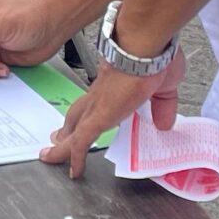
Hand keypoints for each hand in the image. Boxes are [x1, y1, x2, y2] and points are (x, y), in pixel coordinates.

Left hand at [41, 52, 183, 178]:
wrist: (146, 46)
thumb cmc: (155, 55)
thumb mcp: (164, 87)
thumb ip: (162, 106)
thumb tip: (165, 124)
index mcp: (115, 85)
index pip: (98, 100)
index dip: (90, 111)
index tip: (88, 119)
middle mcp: (101, 94)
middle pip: (77, 113)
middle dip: (67, 127)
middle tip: (57, 138)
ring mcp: (97, 105)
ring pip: (73, 128)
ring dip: (63, 144)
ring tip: (52, 156)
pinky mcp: (99, 117)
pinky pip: (81, 142)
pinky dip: (75, 157)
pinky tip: (74, 171)